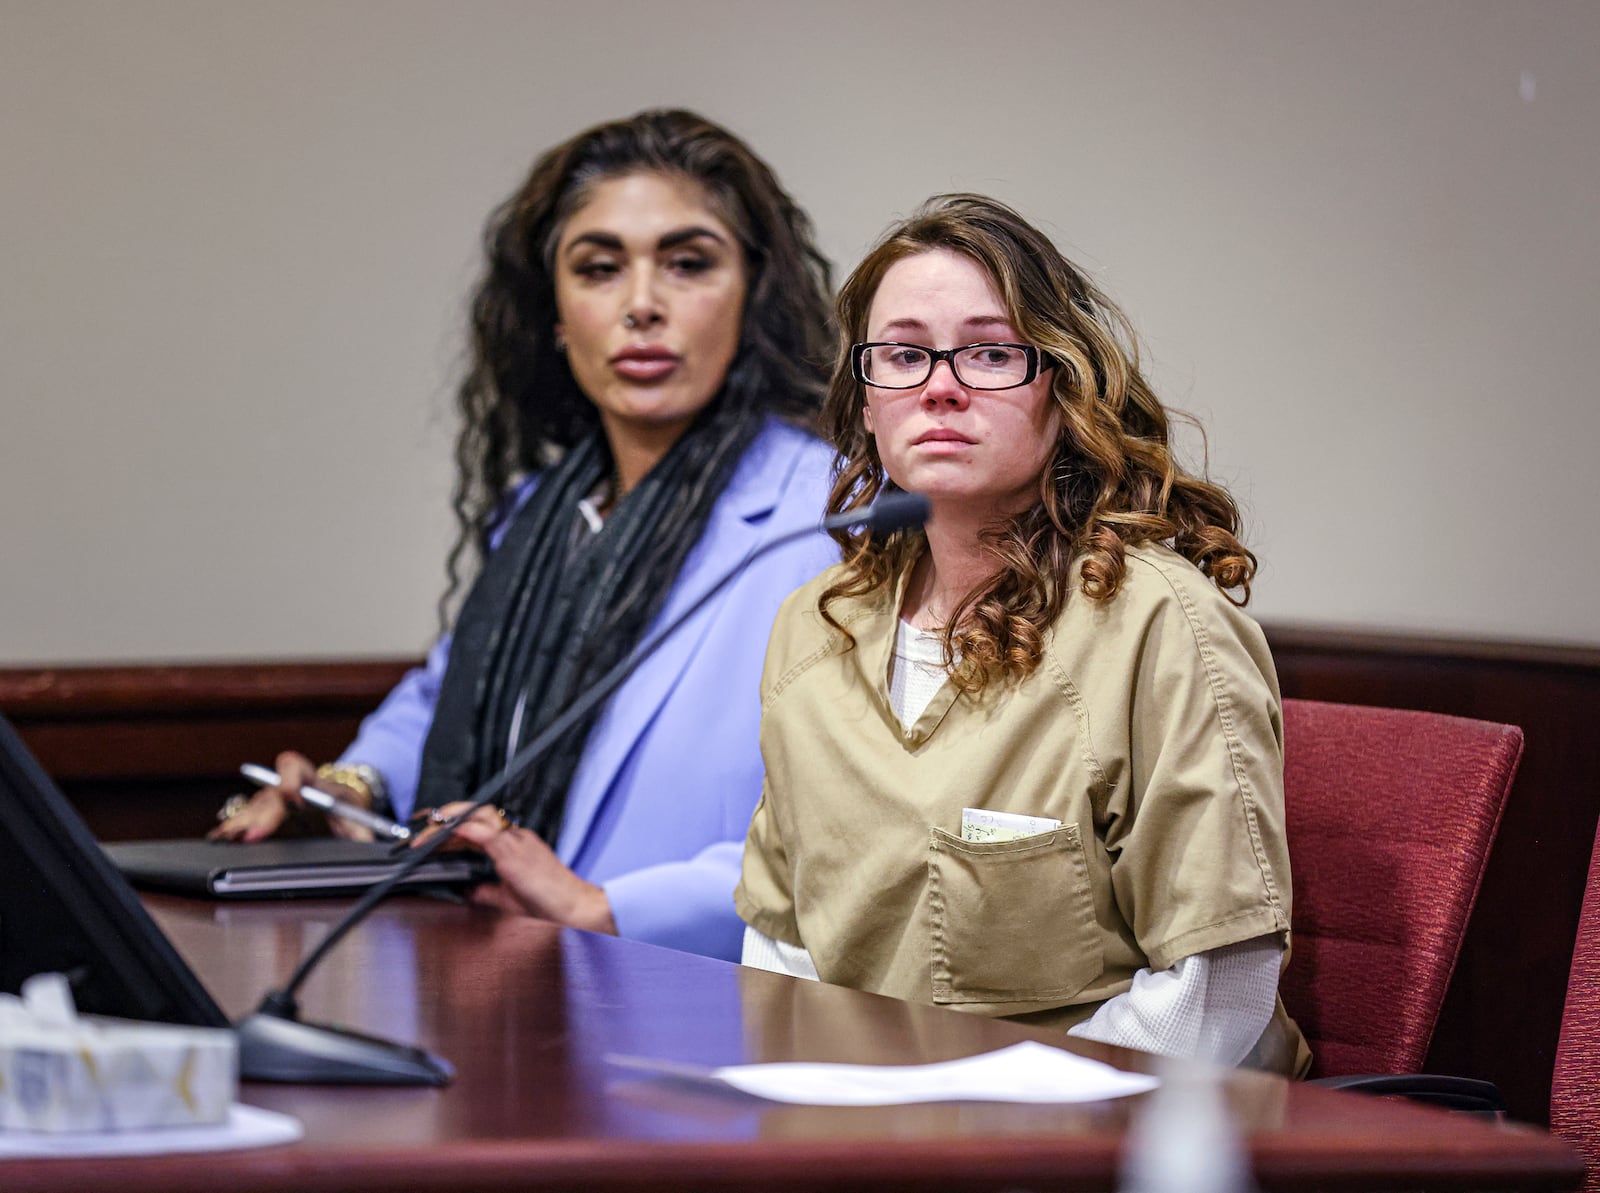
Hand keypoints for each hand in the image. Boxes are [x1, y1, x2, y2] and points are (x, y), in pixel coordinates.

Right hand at [206, 751, 373, 842]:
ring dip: (241, 823)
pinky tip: (220, 838)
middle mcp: (283, 785)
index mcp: (309, 778)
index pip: (294, 768)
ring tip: (227, 838)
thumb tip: (371, 845)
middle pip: (270, 795)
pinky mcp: (257, 814)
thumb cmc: (342, 805)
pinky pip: (242, 817)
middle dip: (263, 816)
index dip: (292, 782)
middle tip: (254, 836)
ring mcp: (268, 799)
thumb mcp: (355, 814)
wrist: (333, 799)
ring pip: (252, 807)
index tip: (295, 800)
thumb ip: (362, 829)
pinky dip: (232, 827)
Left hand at [414, 802, 615, 935]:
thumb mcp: (509, 898)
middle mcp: (516, 836)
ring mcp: (516, 841)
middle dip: (447, 816)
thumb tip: (467, 892)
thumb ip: (487, 891)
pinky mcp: (514, 852)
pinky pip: (484, 833)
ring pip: (477, 817)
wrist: (574, 905)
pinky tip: (445, 834)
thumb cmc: (550, 901)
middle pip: (476, 813)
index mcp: (516, 843)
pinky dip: (462, 830)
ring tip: (426, 834)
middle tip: (424, 830)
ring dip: (449, 821)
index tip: (434, 835)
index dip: (454, 827)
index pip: (480, 826)